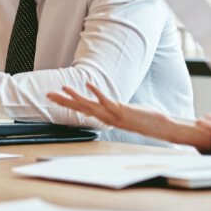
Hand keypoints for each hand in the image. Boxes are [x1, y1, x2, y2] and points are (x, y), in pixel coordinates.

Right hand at [47, 83, 210, 150]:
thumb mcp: (127, 113)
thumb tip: (111, 105)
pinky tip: (89, 84)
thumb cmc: (146, 119)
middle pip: (80, 107)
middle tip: (49, 94)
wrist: (161, 127)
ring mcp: (113, 114)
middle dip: (64, 101)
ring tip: (63, 89)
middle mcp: (107, 117)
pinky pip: (106, 100)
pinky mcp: (122, 110)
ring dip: (75, 97)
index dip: (69, 102)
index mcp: (107, 117)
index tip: (56, 96)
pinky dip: (97, 92)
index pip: (83, 109)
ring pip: (89, 105)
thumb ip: (117, 109)